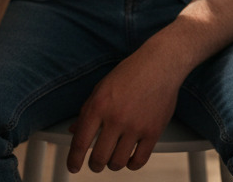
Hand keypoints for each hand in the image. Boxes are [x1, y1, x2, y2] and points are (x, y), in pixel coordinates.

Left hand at [66, 46, 181, 172]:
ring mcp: (136, 126)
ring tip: (112, 159)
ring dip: (112, 165)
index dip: (74, 159)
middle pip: (99, 157)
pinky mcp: (153, 132)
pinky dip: (131, 164)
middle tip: (95, 164)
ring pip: (118, 162)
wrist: (159, 65)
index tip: (73, 167)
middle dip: (94, 165)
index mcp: (99, 105)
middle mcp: (116, 118)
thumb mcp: (101, 88)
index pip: (80, 141)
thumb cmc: (129, 74)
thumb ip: (87, 111)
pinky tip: (129, 159)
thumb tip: (73, 131)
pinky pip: (139, 161)